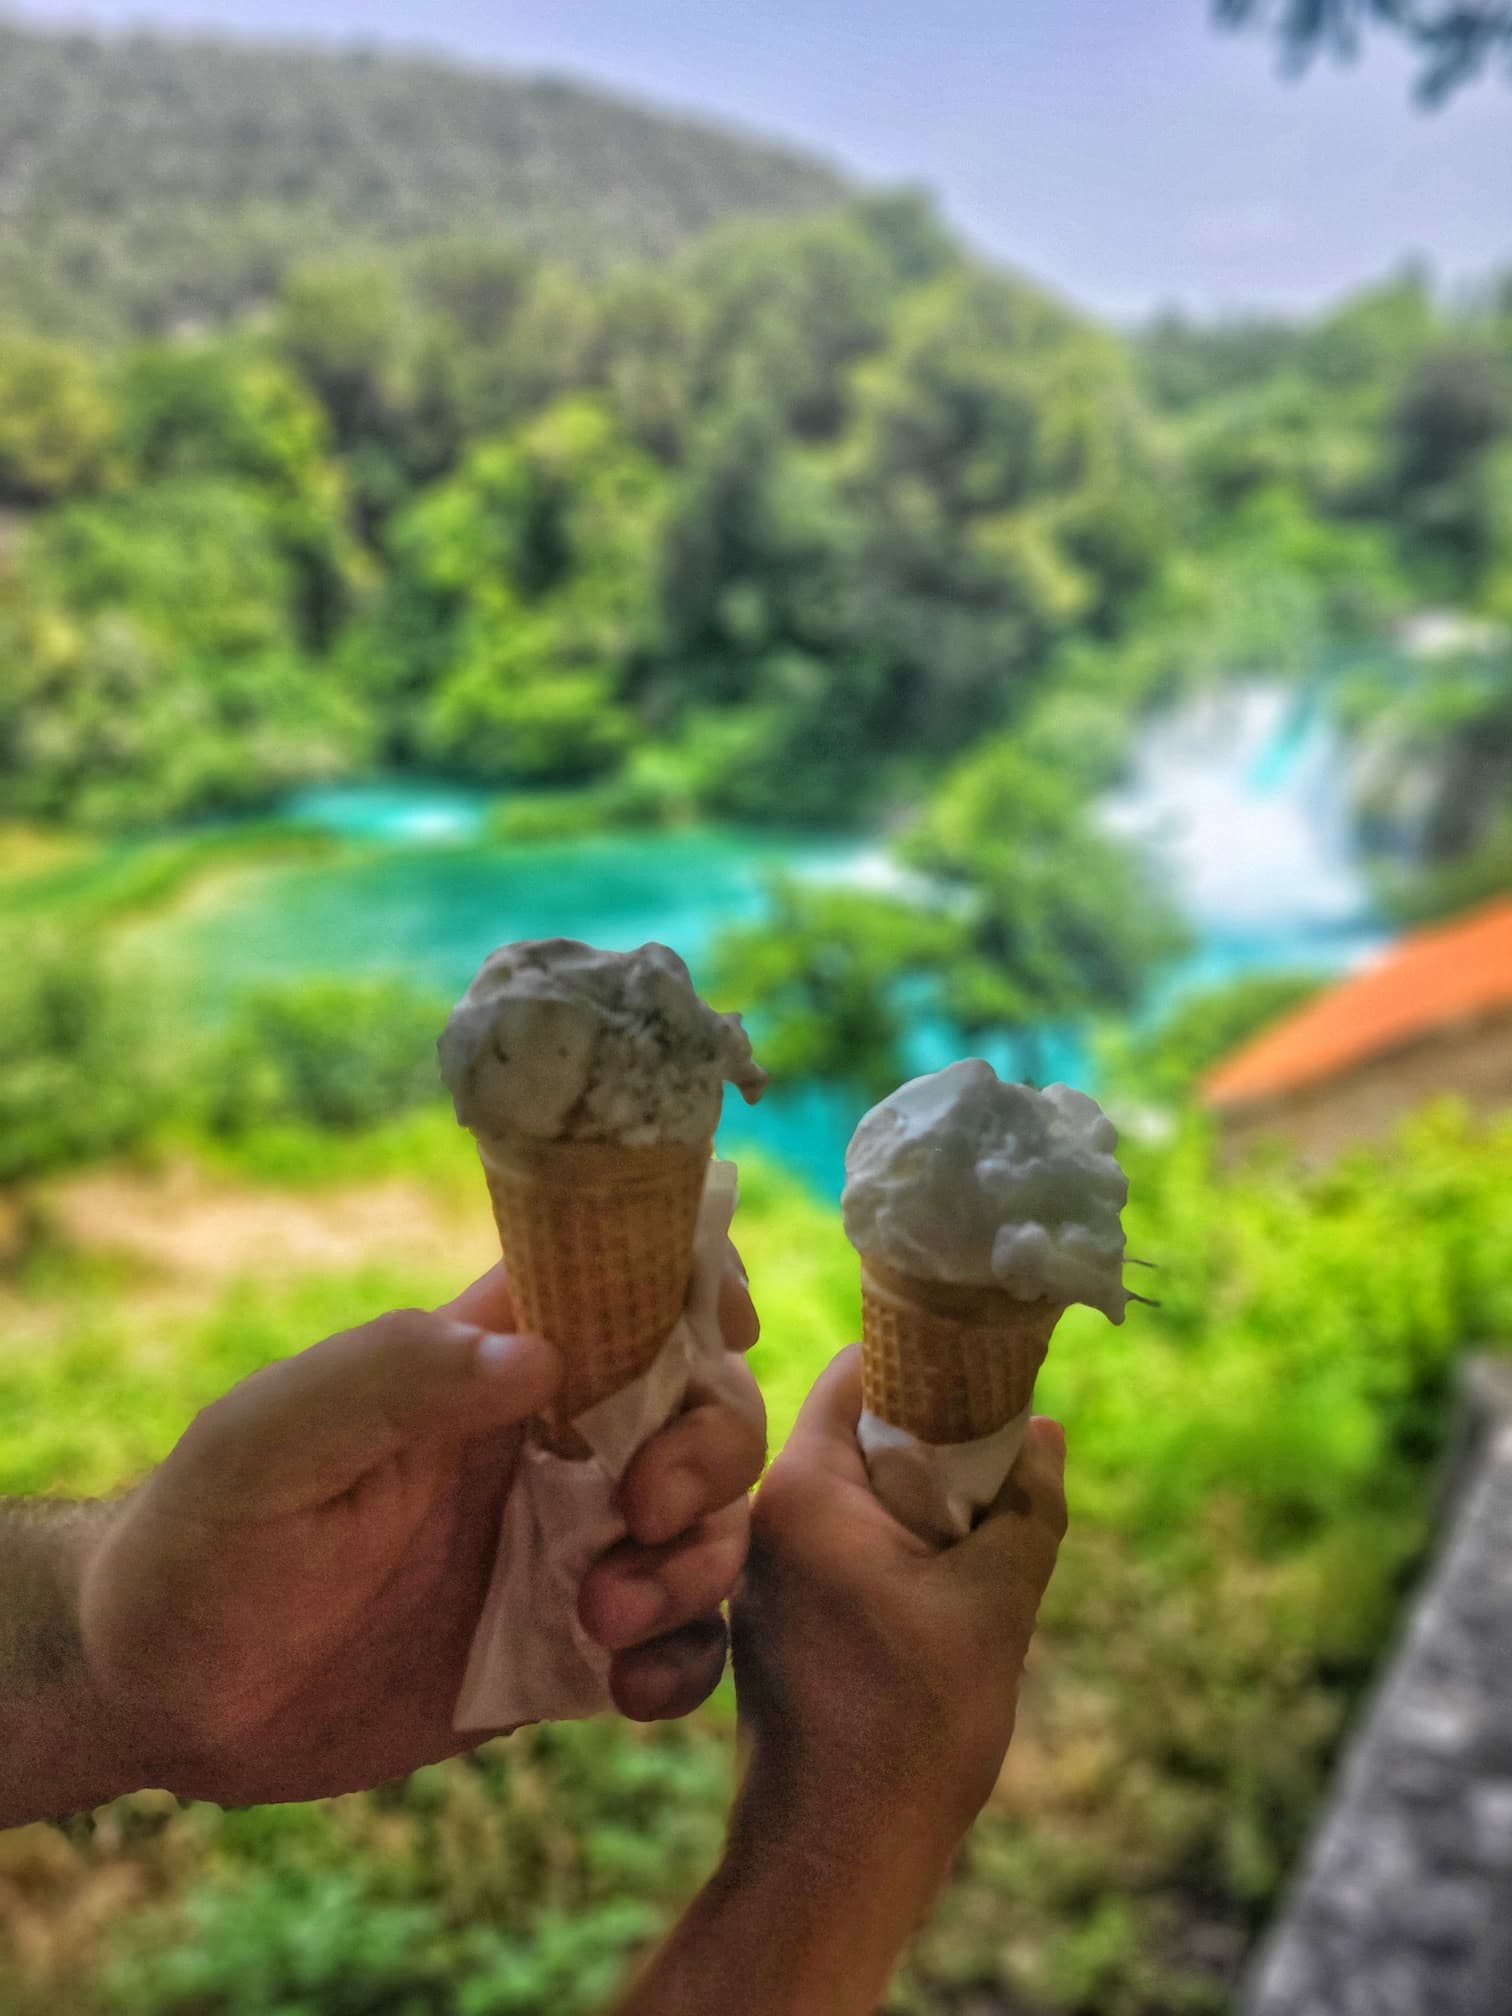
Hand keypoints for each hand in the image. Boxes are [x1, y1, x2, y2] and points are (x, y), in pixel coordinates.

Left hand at [75, 1255, 763, 1807]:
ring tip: (605, 1623)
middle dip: (710, 1450)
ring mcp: (564, 1545)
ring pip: (710, 1520)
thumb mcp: (268, 1443)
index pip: (623, 1278)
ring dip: (699, 1563)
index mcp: (483, 1363)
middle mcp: (545, 1441)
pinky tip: (632, 1692)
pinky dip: (690, 1658)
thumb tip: (539, 1354)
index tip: (725, 1323)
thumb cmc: (201, 1541)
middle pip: (702, 1401)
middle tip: (641, 1516)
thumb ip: (390, 1376)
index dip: (699, 1276)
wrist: (169, 1699)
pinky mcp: (565, 1649)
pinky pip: (679, 1640)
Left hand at [733, 1344, 1066, 1881]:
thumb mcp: (993, 1605)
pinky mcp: (784, 1615)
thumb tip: (1046, 1434)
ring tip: (996, 1520)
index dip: (929, 1358)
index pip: (857, 1371)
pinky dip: (904, 1541)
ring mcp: (770, 1568)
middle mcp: (770, 1516)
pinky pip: (848, 1540)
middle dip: (939, 1434)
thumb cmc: (908, 1730)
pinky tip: (959, 1577)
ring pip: (859, 1488)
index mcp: (803, 1491)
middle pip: (859, 1427)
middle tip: (1011, 1451)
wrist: (835, 1861)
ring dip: (927, 1496)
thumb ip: (1027, 1508)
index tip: (994, 1362)